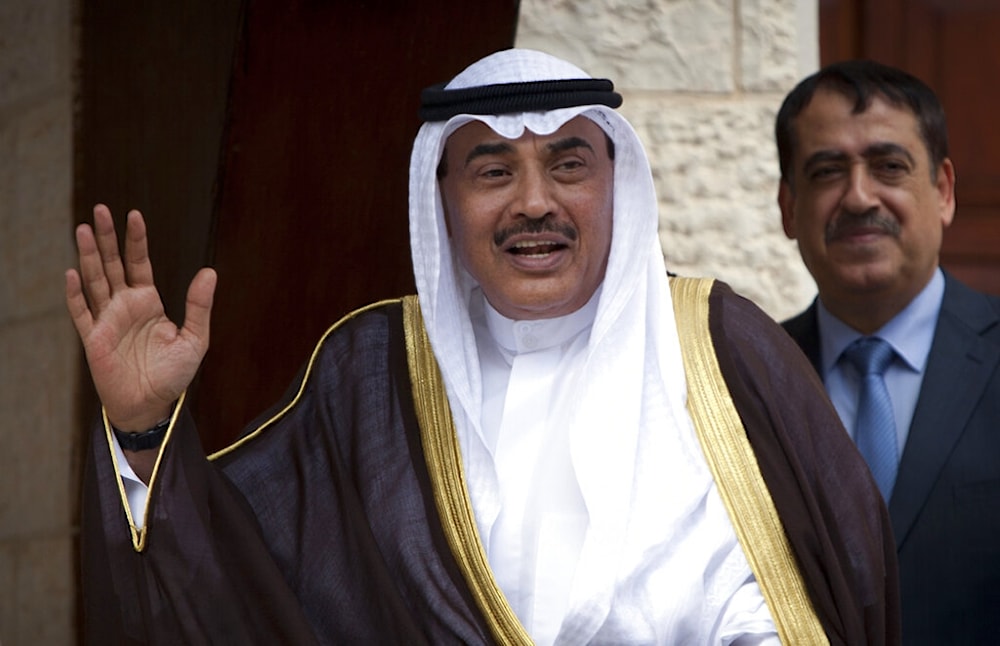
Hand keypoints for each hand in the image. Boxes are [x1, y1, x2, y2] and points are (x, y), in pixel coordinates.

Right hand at [66, 204, 216, 430]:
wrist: (152, 405)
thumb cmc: (172, 374)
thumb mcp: (194, 339)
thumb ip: (199, 306)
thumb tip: (209, 271)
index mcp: (148, 301)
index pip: (139, 263)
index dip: (136, 240)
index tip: (135, 215)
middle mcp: (124, 305)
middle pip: (112, 264)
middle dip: (108, 238)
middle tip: (100, 209)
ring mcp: (106, 320)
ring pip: (94, 280)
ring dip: (89, 256)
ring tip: (84, 229)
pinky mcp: (93, 338)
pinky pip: (81, 312)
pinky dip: (75, 294)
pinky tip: (72, 273)